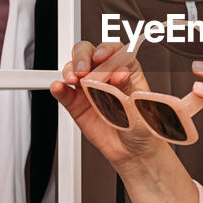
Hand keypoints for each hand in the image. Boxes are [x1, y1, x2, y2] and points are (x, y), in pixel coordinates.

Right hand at [50, 41, 166, 167]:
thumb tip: (117, 75)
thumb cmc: (142, 126)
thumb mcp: (139, 105)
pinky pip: (64, 92)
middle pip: (90, 53)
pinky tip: (59, 87)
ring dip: (70, 69)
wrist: (133, 151)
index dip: (107, 51)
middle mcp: (106, 75)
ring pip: (74, 68)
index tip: (103, 60)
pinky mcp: (77, 103)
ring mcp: (89, 88)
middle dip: (84, 56)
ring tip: (73, 79)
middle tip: (84, 69)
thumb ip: (125, 90)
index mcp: (126, 70)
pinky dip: (59, 87)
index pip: (114, 51)